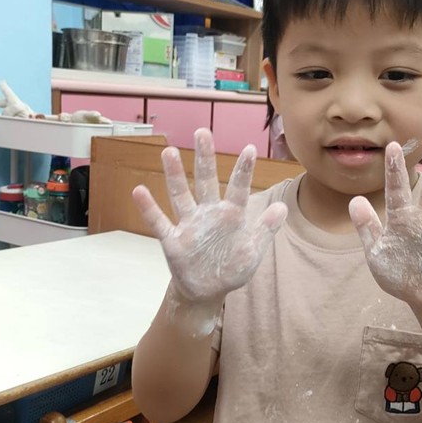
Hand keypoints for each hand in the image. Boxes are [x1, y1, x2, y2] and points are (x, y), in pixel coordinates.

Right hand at [132, 129, 286, 305]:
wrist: (207, 290)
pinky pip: (159, 222)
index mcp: (231, 215)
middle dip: (205, 158)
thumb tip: (283, 207)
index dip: (243, 170)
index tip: (249, 148)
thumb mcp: (253, 251)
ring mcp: (189, 225)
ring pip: (180, 195)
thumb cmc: (231, 267)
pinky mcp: (173, 241)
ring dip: (175, 175)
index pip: (238, 188)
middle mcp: (208, 214)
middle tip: (203, 131)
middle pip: (205, 181)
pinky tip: (139, 191)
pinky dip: (149, 208)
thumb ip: (265, 229)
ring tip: (169, 151)